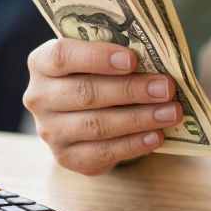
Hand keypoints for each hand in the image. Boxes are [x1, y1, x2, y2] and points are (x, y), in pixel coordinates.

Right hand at [24, 38, 183, 174]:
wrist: (83, 112)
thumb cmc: (96, 74)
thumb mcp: (99, 57)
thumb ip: (117, 53)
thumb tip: (158, 57)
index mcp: (41, 63)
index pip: (62, 56)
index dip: (97, 57)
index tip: (133, 59)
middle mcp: (39, 98)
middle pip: (85, 93)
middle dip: (130, 90)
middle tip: (166, 88)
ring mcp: (50, 131)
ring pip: (96, 125)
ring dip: (139, 119)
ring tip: (171, 112)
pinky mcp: (67, 157)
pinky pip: (102, 152)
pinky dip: (133, 144)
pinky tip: (156, 136)